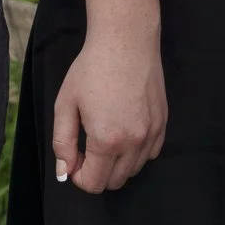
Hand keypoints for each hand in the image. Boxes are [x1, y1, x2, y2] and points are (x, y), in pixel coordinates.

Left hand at [51, 30, 166, 193]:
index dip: (78, 177)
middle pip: (114, 181)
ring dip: (116, 163)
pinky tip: (124, 129)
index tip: (74, 157)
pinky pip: (150, 154)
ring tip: (105, 135)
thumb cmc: (91, 69)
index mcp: (107, 140)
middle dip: (96, 172)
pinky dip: (136, 151)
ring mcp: (152, 133)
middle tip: (86, 146)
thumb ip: (62, 144)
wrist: (125, 41)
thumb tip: (65, 172)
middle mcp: (134, 142)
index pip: (93, 184)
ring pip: (133, 170)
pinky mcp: (162, 123)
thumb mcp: (65, 105)